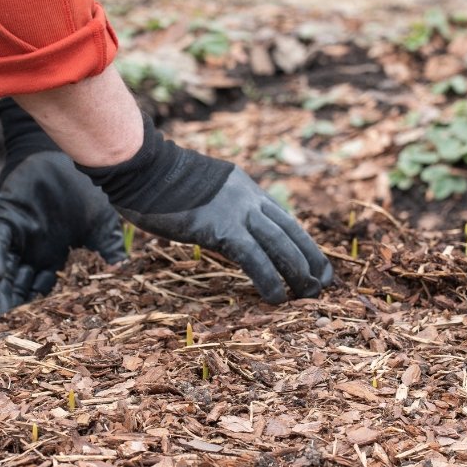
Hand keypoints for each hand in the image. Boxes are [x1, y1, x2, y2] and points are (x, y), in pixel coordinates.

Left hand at [0, 152, 125, 320]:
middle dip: (14, 308)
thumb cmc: (85, 190)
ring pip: (5, 271)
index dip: (39, 309)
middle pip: (20, 286)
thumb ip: (108, 249)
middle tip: (8, 333)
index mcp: (54, 256)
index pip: (43, 289)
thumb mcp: (101, 224)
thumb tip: (122, 272)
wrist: (70, 157)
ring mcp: (18, 237)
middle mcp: (33, 251)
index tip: (36, 333)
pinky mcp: (5, 220)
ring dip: (1, 292)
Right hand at [76, 114, 331, 303]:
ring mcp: (236, 211)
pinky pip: (253, 258)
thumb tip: (221, 233)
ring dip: (298, 272)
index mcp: (244, 188)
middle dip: (309, 260)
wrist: (144, 168)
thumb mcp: (199, 191)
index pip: (283, 219)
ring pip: (280, 245)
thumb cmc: (158, 183)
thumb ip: (217, 209)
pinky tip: (277, 297)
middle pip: (289, 231)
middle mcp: (247, 198)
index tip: (315, 263)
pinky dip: (269, 279)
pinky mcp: (221, 227)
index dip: (303, 243)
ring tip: (309, 296)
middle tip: (322, 285)